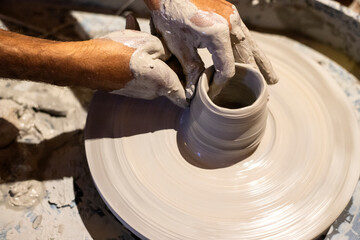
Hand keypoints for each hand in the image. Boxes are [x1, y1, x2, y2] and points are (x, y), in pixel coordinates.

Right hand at [102, 30, 186, 107]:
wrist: (85, 64)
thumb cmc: (116, 52)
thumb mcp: (150, 44)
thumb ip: (167, 52)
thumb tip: (170, 57)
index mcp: (163, 83)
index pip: (186, 96)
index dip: (192, 86)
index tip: (194, 73)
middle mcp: (153, 91)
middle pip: (171, 77)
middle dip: (172, 60)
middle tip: (166, 40)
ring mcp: (139, 90)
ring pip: (154, 70)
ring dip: (154, 53)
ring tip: (144, 29)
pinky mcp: (128, 85)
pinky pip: (139, 69)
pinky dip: (139, 55)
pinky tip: (131, 30)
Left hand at [146, 0, 277, 98]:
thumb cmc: (170, 15)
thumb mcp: (178, 45)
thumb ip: (190, 70)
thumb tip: (194, 94)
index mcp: (218, 33)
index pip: (227, 68)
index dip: (221, 84)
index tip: (212, 93)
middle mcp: (231, 24)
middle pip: (246, 57)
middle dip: (252, 77)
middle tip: (262, 94)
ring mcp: (233, 18)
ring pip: (251, 46)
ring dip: (261, 64)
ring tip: (273, 80)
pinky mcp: (230, 14)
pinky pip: (245, 36)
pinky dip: (252, 50)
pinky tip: (256, 58)